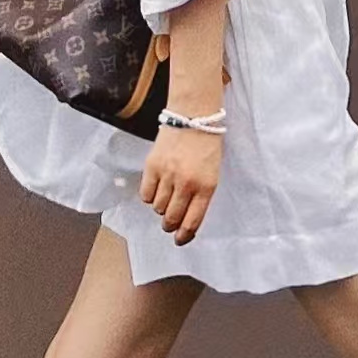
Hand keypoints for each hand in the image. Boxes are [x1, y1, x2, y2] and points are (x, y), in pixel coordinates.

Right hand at [139, 122, 223, 244]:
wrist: (194, 117)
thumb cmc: (206, 147)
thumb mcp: (212, 174)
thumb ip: (200, 196)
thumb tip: (185, 219)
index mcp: (206, 186)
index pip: (192, 221)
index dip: (184, 235)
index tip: (180, 240)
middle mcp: (186, 183)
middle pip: (171, 218)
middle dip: (170, 226)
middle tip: (170, 223)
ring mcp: (168, 174)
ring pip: (157, 208)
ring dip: (161, 208)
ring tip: (166, 198)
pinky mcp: (152, 166)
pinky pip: (145, 194)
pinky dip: (149, 197)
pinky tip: (156, 189)